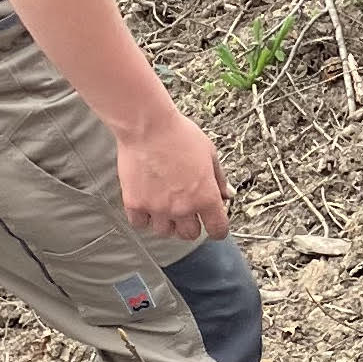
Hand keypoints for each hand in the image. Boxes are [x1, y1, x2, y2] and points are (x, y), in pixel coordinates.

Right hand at [114, 104, 229, 245]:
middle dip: (191, 225)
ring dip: (167, 222)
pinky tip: (147, 204)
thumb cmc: (178, 135)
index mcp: (205, 197)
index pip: (217, 229)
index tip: (214, 226)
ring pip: (165, 232)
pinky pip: (141, 223)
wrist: (147, 126)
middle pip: (190, 235)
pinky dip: (144, 217)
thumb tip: (226, 194)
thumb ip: (219, 179)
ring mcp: (158, 208)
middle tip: (187, 212)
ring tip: (164, 205)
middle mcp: (182, 208)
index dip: (218, 229)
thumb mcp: (209, 153)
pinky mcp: (136, 204)